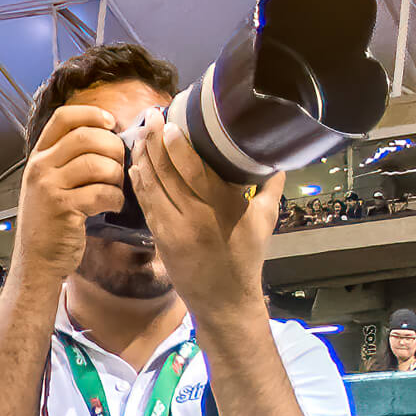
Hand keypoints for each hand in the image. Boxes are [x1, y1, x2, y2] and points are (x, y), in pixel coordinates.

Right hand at [14, 106, 126, 280]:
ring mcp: (48, 186)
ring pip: (97, 164)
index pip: (64, 117)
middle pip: (86, 137)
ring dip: (117, 175)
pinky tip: (112, 206)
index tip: (111, 123)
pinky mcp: (62, 208)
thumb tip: (111, 135)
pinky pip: (101, 192)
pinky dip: (116, 199)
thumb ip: (72, 159)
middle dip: (114, 148)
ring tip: (116, 188)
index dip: (92, 114)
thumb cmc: (55, 220)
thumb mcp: (54, 183)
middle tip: (119, 166)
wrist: (38, 258)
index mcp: (40, 155)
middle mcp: (40, 166)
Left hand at [127, 108, 280, 317]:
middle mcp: (193, 215)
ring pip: (150, 183)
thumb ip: (271, 191)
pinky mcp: (159, 236)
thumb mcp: (264, 224)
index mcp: (221, 208)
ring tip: (139, 132)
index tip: (169, 120)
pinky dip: (139, 181)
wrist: (224, 300)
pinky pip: (145, 202)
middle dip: (153, 140)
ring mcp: (172, 227)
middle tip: (148, 115)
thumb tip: (278, 163)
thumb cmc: (246, 259)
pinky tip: (136, 165)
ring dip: (142, 156)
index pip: (192, 167)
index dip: (176, 142)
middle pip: (165, 170)